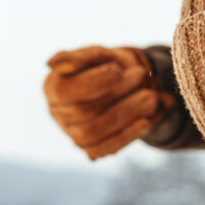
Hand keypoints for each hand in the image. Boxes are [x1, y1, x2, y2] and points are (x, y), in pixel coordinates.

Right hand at [45, 46, 174, 159]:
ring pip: (93, 133)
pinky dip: (128, 134)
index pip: (65, 91)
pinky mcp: (91, 149)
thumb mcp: (97, 55)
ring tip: (151, 97)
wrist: (123, 85)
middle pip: (82, 112)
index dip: (92, 83)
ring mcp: (73, 134)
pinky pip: (105, 148)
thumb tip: (53, 63)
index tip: (117, 71)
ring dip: (125, 114)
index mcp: (53, 87)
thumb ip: (80, 58)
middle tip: (142, 75)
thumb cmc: (105, 66)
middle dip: (116, 95)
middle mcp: (58, 114)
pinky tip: (147, 119)